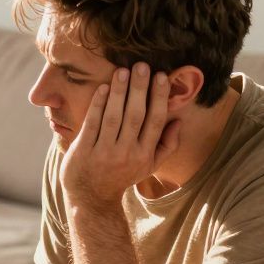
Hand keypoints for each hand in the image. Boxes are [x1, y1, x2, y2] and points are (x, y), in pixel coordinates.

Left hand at [60, 62, 180, 206]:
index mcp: (144, 154)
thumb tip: (179, 120)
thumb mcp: (148, 165)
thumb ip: (166, 144)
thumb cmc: (122, 175)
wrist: (91, 197)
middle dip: (139, 89)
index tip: (161, 76)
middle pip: (135, 115)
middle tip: (142, 66)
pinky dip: (97, 104)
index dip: (159, 98)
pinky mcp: (84, 150)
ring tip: (122, 71)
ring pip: (114, 117)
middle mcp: (126, 153)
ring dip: (118, 92)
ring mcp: (104, 152)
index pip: (155, 121)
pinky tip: (102, 87)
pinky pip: (92, 123)